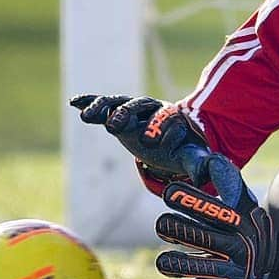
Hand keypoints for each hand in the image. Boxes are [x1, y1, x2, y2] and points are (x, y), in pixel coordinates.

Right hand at [69, 93, 211, 183]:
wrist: (167, 137)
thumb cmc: (178, 148)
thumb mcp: (189, 156)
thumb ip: (197, 163)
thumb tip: (204, 176)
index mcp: (172, 118)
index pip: (169, 119)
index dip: (162, 130)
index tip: (154, 144)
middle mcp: (152, 108)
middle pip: (140, 106)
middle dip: (127, 115)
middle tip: (114, 127)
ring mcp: (133, 108)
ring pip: (119, 103)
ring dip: (103, 108)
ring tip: (87, 117)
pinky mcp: (116, 111)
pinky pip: (102, 104)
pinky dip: (89, 102)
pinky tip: (74, 103)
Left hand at [154, 154, 278, 278]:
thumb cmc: (251, 227)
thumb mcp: (245, 202)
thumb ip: (227, 181)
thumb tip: (210, 160)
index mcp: (239, 222)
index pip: (214, 210)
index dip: (191, 201)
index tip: (169, 193)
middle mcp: (237, 245)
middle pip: (204, 238)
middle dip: (180, 230)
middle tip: (161, 224)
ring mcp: (235, 270)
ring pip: (203, 268)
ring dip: (179, 264)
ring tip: (162, 261)